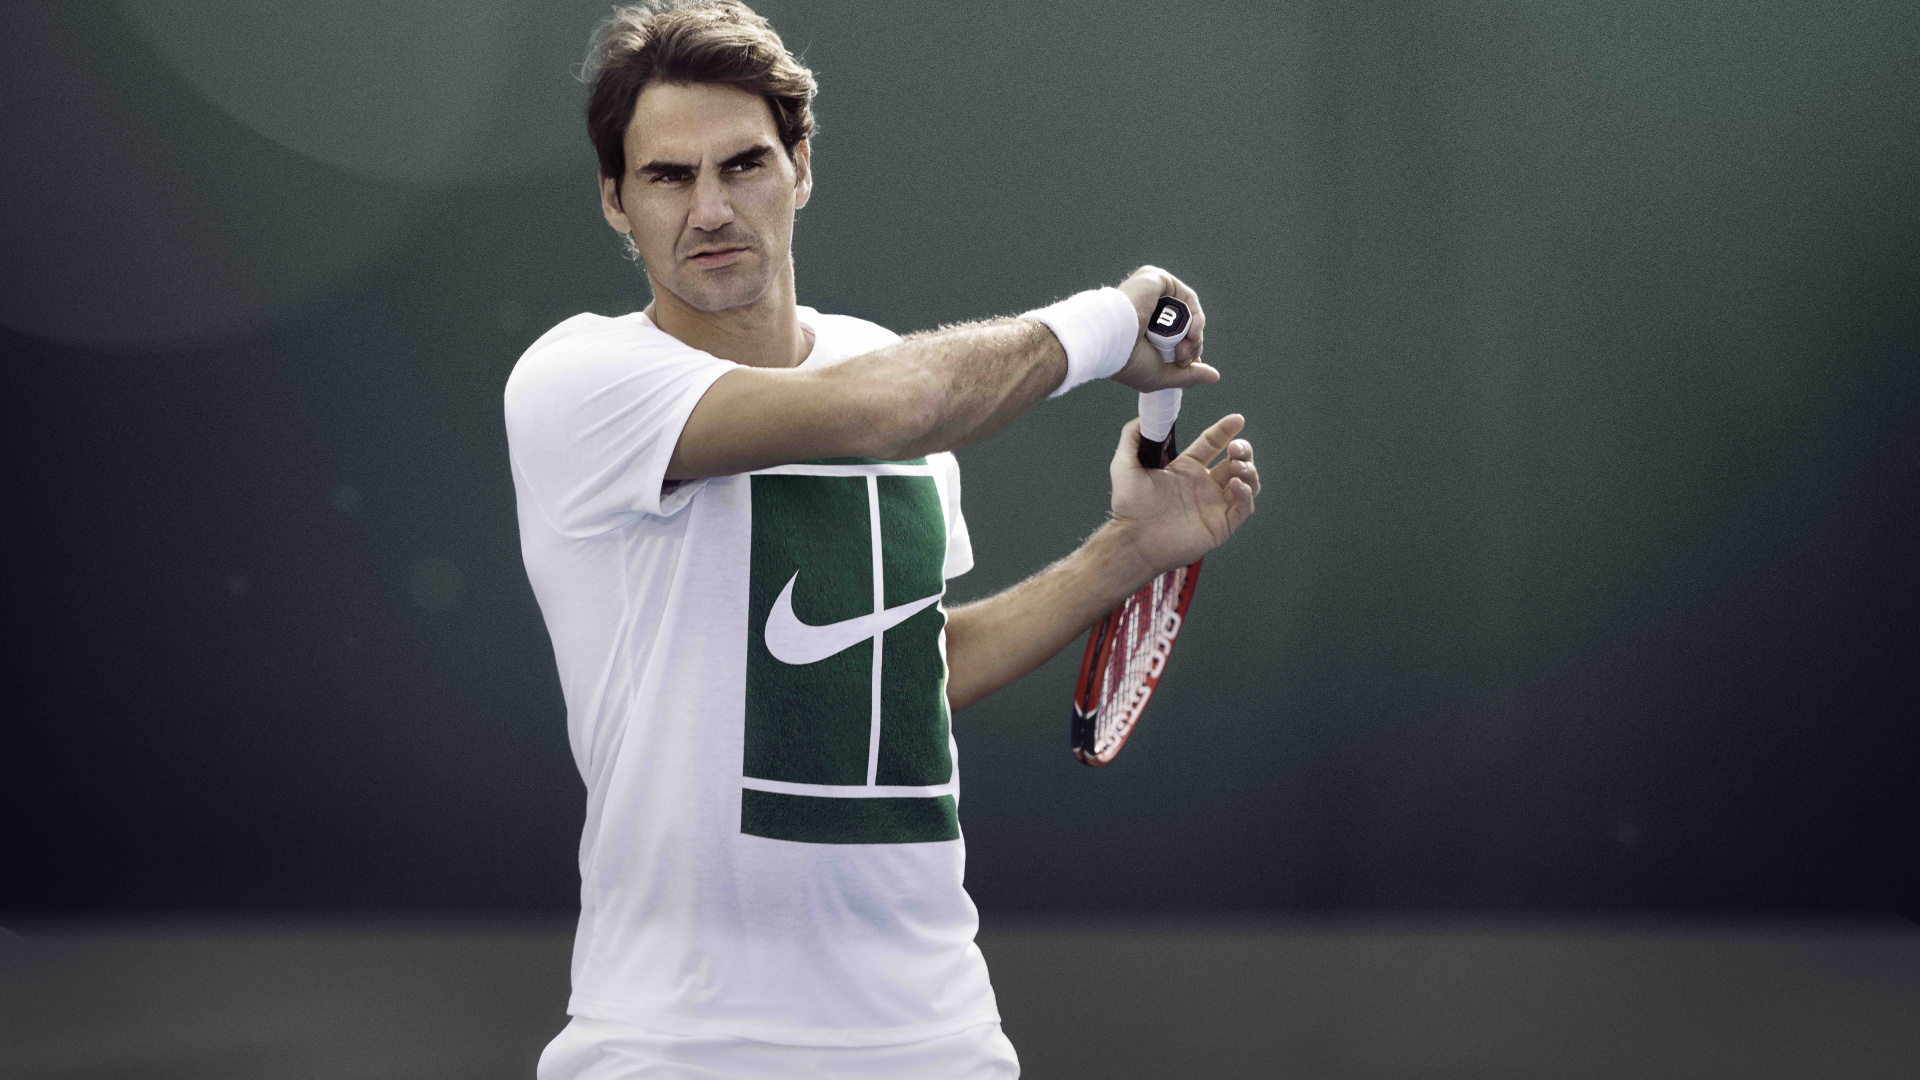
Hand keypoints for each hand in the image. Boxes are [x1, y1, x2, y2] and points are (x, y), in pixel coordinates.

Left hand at [1106, 414, 1258, 579]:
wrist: (1133, 540)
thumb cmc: (1128, 507)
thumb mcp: (1125, 464)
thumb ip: (1132, 437)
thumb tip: (1142, 418)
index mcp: (1186, 469)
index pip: (1213, 444)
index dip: (1225, 430)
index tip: (1237, 419)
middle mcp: (1203, 486)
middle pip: (1235, 462)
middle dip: (1243, 450)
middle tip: (1236, 448)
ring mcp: (1214, 506)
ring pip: (1246, 483)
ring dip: (1248, 471)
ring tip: (1237, 466)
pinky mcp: (1221, 526)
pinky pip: (1244, 508)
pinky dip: (1246, 494)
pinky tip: (1235, 485)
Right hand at [1112, 265, 1220, 392]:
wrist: (1110, 341)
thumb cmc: (1127, 362)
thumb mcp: (1161, 375)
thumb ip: (1188, 376)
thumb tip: (1215, 376)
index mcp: (1143, 326)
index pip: (1177, 335)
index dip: (1189, 350)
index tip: (1186, 364)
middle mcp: (1147, 307)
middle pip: (1186, 324)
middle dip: (1192, 345)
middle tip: (1183, 359)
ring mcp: (1153, 292)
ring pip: (1189, 312)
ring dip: (1195, 334)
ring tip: (1183, 349)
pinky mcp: (1157, 279)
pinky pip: (1188, 297)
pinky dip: (1196, 317)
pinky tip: (1191, 332)